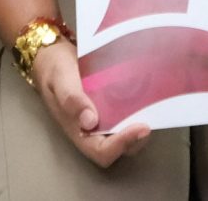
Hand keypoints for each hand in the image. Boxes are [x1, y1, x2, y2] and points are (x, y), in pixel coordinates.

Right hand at [31, 39, 151, 168]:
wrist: (53, 56)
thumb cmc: (55, 71)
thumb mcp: (60, 81)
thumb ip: (71, 99)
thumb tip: (89, 121)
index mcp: (79, 132)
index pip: (103, 151)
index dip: (122, 144)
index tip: (141, 127)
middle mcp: (94, 130)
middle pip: (121, 148)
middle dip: (138, 137)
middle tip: (152, 116)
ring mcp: (104, 119)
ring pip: (128, 131)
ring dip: (141, 123)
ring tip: (154, 104)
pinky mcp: (112, 106)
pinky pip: (128, 114)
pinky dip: (140, 108)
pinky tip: (148, 93)